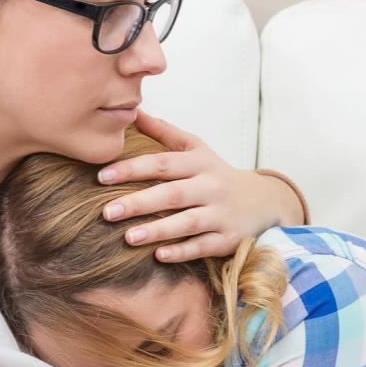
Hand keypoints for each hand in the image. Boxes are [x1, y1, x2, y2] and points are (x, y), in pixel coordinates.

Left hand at [97, 110, 300, 262]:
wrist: (263, 201)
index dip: (132, 169)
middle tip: (106, 211)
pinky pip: (203, 246)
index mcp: (199, 163)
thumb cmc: (216, 174)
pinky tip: (159, 255)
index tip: (102, 176)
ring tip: (128, 237)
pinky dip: (182, 251)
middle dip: (139, 203)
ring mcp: (221, 214)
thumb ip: (164, 132)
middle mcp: (211, 187)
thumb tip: (133, 111)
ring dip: (157, 230)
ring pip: (187, 222)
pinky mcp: (228, 238)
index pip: (162, 163)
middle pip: (172, 194)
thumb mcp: (196, 149)